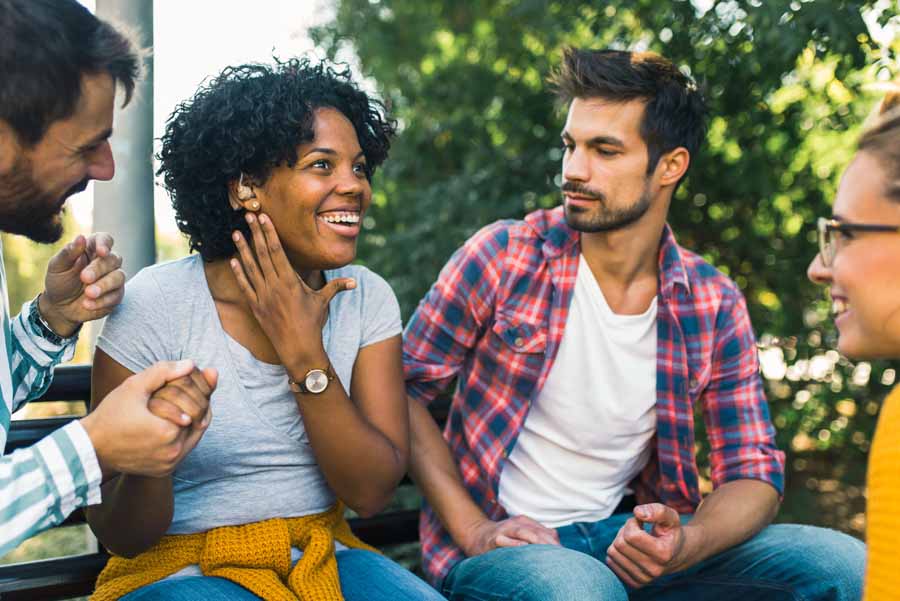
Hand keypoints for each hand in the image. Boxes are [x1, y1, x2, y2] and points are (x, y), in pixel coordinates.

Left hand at [41, 233, 124, 335]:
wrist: (60, 308)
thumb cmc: (59, 282)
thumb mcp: (57, 267)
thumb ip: (68, 252)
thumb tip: (81, 237)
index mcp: (91, 250)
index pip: (105, 239)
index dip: (105, 243)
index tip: (101, 252)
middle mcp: (105, 262)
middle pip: (113, 259)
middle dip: (99, 269)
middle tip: (84, 278)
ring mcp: (113, 278)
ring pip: (119, 276)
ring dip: (104, 285)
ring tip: (88, 293)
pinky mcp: (116, 295)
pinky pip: (116, 296)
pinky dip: (102, 301)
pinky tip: (88, 304)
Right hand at [80, 360, 217, 478]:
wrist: (90, 449)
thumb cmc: (110, 415)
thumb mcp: (133, 387)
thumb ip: (163, 372)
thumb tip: (190, 364)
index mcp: (168, 431)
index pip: (200, 403)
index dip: (198, 387)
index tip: (192, 376)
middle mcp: (173, 452)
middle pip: (201, 419)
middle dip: (199, 401)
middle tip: (194, 387)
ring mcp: (170, 464)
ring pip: (195, 435)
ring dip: (194, 417)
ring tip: (185, 400)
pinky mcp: (165, 470)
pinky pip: (184, 448)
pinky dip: (184, 433)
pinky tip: (178, 417)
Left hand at [230, 212, 354, 374]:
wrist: (298, 348)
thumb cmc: (312, 324)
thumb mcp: (323, 301)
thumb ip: (336, 287)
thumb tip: (354, 282)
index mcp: (290, 281)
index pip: (278, 251)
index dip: (269, 233)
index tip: (263, 218)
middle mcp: (275, 286)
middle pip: (263, 254)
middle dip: (255, 234)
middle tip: (247, 216)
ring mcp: (263, 296)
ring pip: (250, 268)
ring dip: (243, 249)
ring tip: (236, 233)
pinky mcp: (256, 307)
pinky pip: (245, 286)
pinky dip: (239, 273)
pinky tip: (234, 260)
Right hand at [459, 515, 559, 556]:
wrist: (477, 535)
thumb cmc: (503, 536)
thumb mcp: (521, 533)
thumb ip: (538, 535)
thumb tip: (555, 538)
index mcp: (525, 522)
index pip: (545, 532)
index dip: (556, 543)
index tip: (564, 555)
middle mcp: (516, 523)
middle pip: (537, 532)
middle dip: (549, 542)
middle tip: (559, 554)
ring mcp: (504, 530)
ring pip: (522, 532)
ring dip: (535, 540)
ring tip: (547, 549)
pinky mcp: (493, 538)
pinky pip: (504, 540)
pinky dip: (513, 543)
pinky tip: (523, 547)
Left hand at [605, 503, 693, 588]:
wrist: (678, 555)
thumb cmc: (671, 532)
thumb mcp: (670, 517)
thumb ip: (657, 510)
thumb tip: (637, 512)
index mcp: (663, 554)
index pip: (631, 536)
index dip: (632, 523)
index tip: (641, 522)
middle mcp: (653, 570)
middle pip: (620, 544)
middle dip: (625, 531)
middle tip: (637, 530)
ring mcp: (643, 579)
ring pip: (612, 553)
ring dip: (620, 540)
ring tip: (634, 540)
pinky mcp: (633, 582)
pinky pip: (610, 562)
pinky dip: (617, 552)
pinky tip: (631, 550)